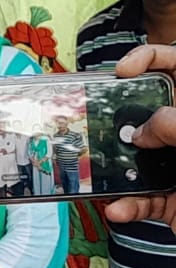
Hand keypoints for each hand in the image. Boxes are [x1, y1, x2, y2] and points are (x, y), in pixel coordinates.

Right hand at [107, 45, 175, 230]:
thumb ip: (175, 126)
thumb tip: (144, 130)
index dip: (150, 59)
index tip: (124, 70)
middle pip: (147, 112)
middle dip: (119, 116)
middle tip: (100, 119)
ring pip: (135, 158)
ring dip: (113, 169)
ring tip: (98, 172)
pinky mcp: (169, 201)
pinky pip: (140, 199)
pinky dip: (126, 206)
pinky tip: (119, 207)